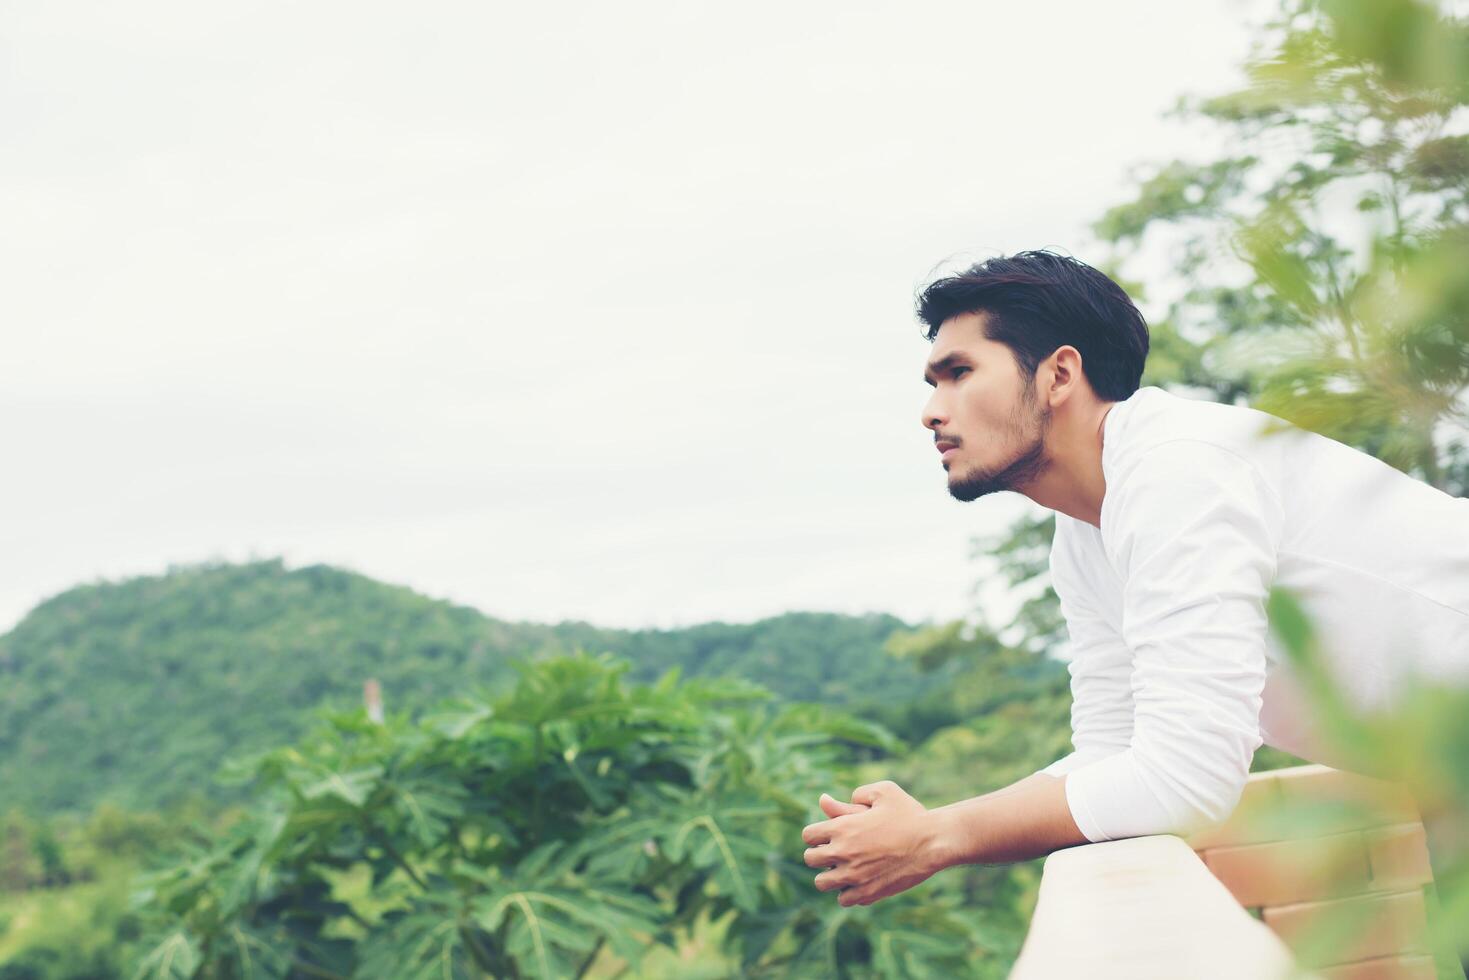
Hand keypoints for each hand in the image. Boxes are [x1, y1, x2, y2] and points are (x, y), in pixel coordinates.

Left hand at [800, 780, 944, 906]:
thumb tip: (827, 801)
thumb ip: (855, 794)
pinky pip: (844, 899)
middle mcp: (843, 852)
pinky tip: (860, 881)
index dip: (817, 834)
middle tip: (836, 851)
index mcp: (842, 827)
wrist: (933, 842)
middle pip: (810, 859)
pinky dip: (848, 892)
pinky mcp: (868, 893)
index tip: (829, 834)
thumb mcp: (884, 792)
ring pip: (822, 883)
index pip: (808, 836)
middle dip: (820, 854)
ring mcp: (854, 876)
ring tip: (845, 869)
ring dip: (830, 875)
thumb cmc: (910, 813)